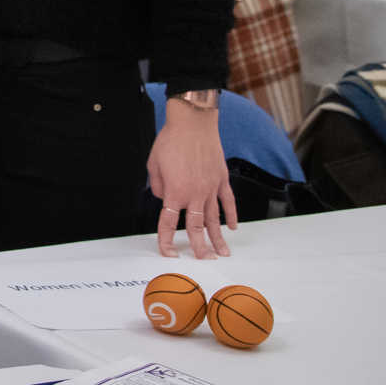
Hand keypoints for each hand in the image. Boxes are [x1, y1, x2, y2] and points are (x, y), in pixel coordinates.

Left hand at [149, 100, 235, 258]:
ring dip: (218, 238)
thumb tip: (165, 199)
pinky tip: (232, 227)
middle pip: (197, 227)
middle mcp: (195, 194)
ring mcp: (211, 188)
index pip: (169, 223)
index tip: (168, 252)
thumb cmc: (171, 141)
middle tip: (203, 261)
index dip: (167, 240)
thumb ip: (158, 187)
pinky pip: (228, 202)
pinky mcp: (222, 179)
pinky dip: (231, 215)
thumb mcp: (153, 165)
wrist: (193, 123)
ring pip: (215, 219)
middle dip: (199, 247)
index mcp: (175, 192)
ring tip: (223, 253)